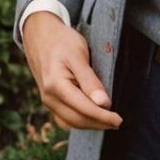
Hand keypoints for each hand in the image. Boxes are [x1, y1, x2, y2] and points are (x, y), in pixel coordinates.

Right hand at [21, 11, 121, 131]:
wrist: (40, 35)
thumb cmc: (62, 41)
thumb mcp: (78, 55)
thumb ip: (89, 80)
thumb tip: (104, 103)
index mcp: (56, 86)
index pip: (84, 109)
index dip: (102, 116)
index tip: (119, 119)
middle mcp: (49, 98)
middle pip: (77, 120)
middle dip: (98, 123)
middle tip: (118, 122)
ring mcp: (48, 100)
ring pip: (71, 121)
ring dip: (90, 124)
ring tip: (108, 120)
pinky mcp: (50, 100)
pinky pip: (66, 117)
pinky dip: (80, 119)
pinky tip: (92, 116)